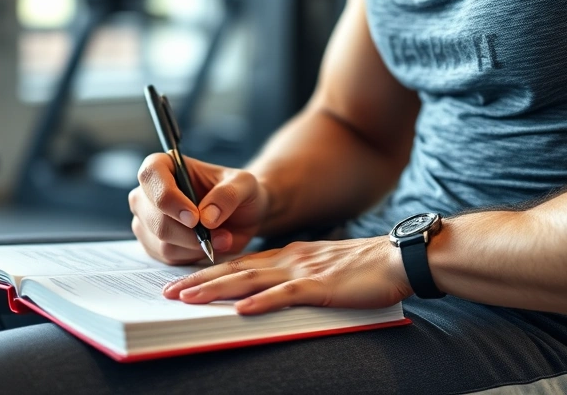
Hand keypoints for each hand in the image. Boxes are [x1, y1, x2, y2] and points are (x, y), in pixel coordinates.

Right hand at [130, 154, 268, 264]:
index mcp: (166, 166)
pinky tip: (207, 245)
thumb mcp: (245, 185)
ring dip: (195, 245)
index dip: (168, 197)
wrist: (242, 216)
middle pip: (153, 215)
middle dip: (188, 232)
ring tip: (221, 238)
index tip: (194, 217)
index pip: (151, 175)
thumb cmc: (238, 192)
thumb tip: (206, 218)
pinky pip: (167, 257)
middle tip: (220, 234)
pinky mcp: (153, 243)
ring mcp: (147, 219)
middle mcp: (149, 192)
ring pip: (161, 241)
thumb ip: (228, 195)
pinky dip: (192, 256)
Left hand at [162, 237, 412, 314]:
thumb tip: (265, 294)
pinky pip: (287, 294)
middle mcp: (289, 259)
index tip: (181, 282)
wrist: (399, 258)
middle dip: (199, 281)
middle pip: (235, 270)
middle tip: (167, 292)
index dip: (208, 273)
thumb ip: (294, 278)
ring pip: (251, 280)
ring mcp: (304, 271)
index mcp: (288, 255)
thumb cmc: (363, 269)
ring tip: (189, 298)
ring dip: (217, 290)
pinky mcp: (322, 286)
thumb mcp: (320, 269)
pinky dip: (262, 302)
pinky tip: (241, 310)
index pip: (239, 264)